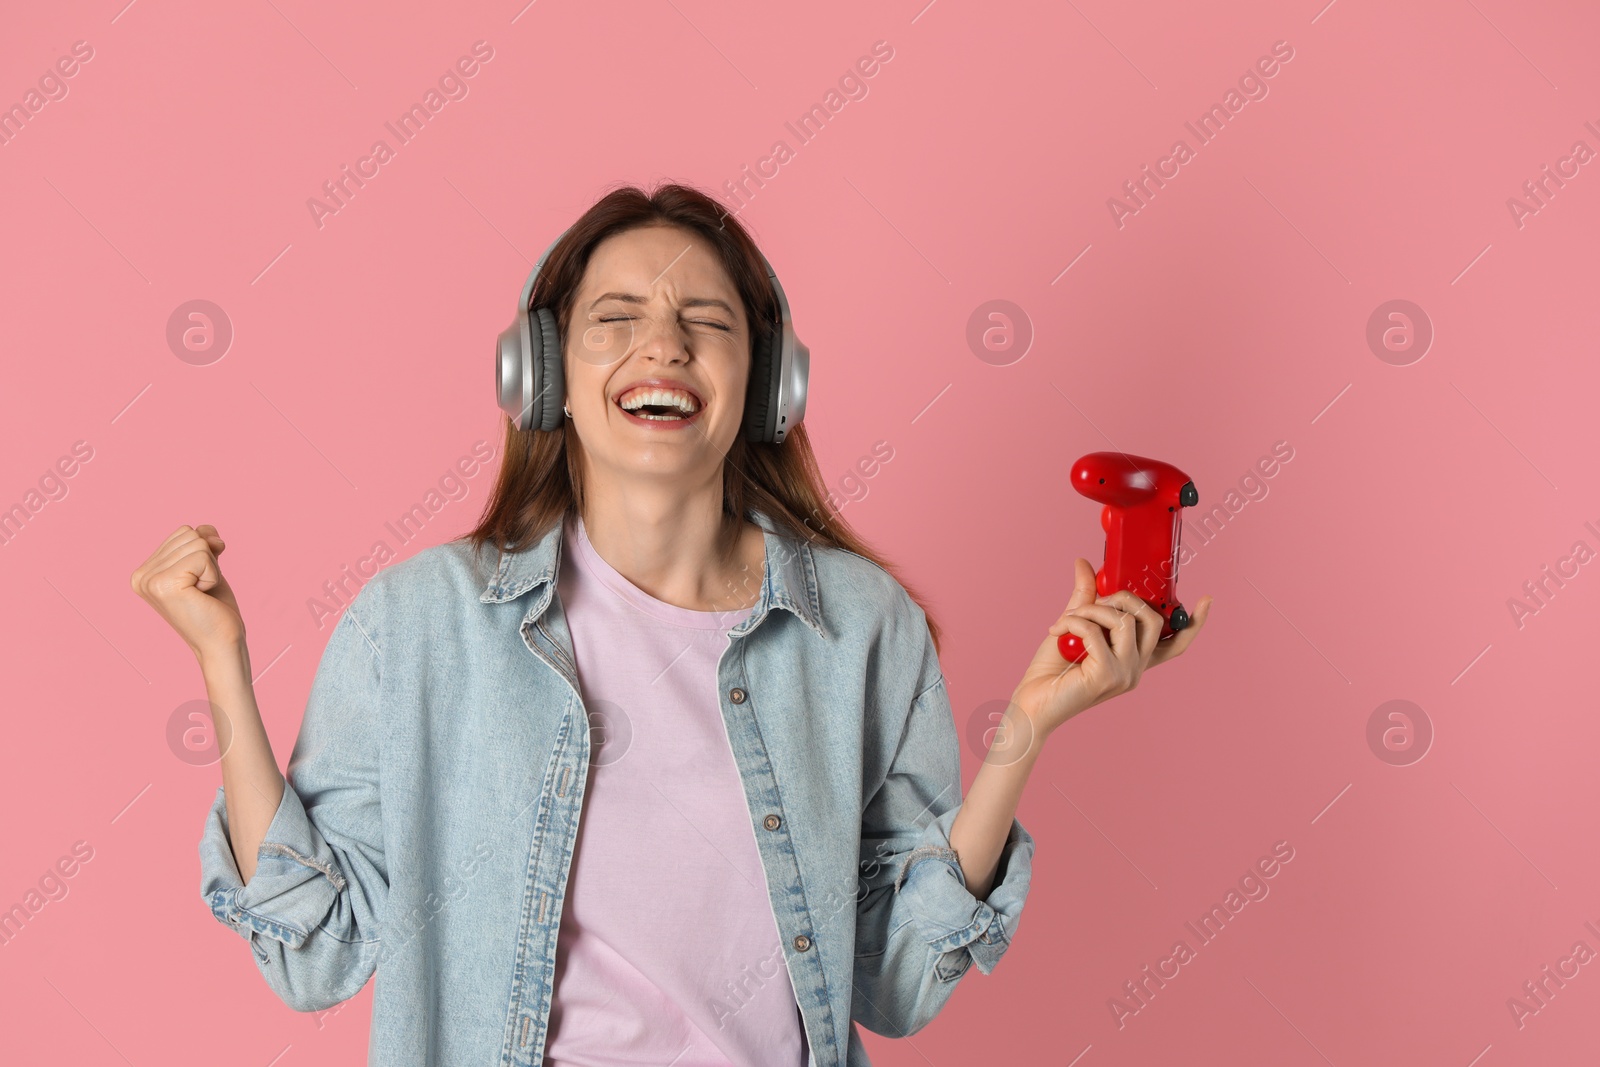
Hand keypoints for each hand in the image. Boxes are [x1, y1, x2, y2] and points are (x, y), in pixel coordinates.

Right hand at [130, 524, 245, 661]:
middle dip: (208, 560)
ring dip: (211, 568)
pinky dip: (213, 575)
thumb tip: (208, 531)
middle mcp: (140, 576)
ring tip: (201, 593)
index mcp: (143, 572)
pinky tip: (202, 596)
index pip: (184, 532)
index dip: (204, 553)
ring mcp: (149, 580)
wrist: (221, 643)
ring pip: (198, 543)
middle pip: (190, 534)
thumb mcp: (207, 566)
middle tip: (202, 590)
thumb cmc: (214, 607)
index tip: (198, 582)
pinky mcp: (164, 585)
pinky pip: (203, 556)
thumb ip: (203, 541)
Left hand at [1011, 558, 1212, 738]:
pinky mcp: (1107, 677)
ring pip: (1124, 621)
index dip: (1194, 623)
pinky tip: (1057, 632)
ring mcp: (1124, 675)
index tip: (1207, 600)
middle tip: (1093, 602)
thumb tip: (1084, 564)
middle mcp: (1135, 670)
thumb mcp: (1072, 626)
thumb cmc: (1051, 671)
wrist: (1031, 705)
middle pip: (1153, 620)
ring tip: (1066, 621)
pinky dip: (1074, 623)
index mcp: (1133, 659)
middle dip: (1123, 598)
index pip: (1174, 643)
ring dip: (1090, 611)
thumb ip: (1085, 597)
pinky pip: (1095, 633)